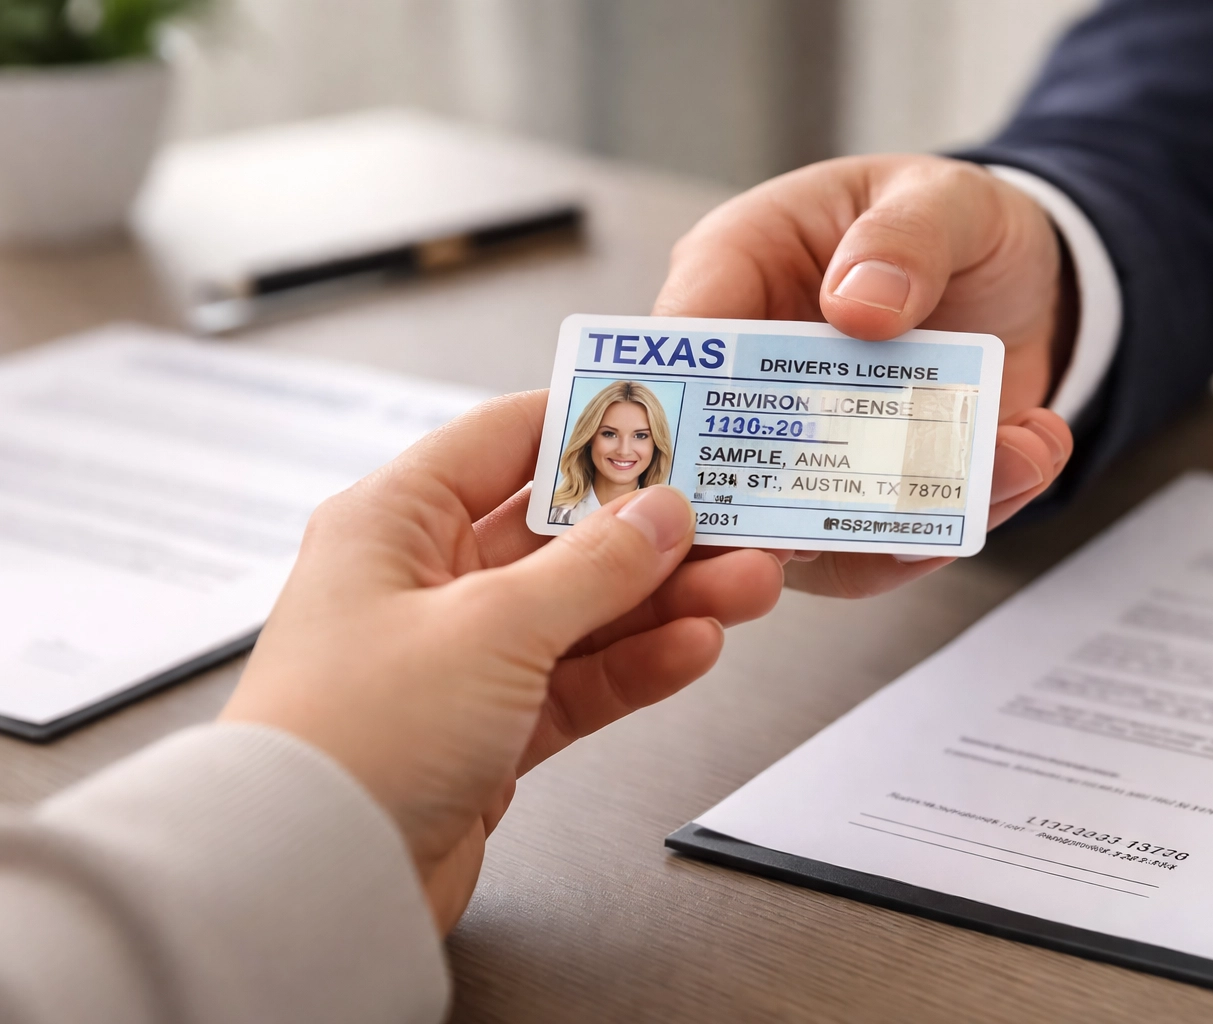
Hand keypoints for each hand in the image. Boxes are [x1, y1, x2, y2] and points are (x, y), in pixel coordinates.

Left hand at [220, 391, 782, 934]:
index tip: (670, 416)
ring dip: (665, 599)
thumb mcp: (489, 627)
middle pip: (560, 531)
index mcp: (394, 521)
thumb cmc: (350, 739)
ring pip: (582, 609)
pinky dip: (637, 665)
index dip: (590, 424)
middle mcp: (423, 580)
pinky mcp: (489, 727)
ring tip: (747, 586)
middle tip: (735, 517)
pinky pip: (579, 678)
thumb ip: (591, 567)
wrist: (312, 883)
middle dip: (653, 528)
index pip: (506, 439)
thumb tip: (659, 512)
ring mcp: (460, 657)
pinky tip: (694, 648)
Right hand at [655, 154, 1074, 596]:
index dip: (688, 411)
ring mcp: (808, 448)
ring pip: (805, 533)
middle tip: (874, 511)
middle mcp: (755, 378)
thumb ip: (904, 236)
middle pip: (719, 472)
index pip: (680, 350)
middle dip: (785, 515)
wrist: (1030, 277)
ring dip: (902, 526)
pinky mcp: (866, 495)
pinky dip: (958, 522)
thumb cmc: (948, 221)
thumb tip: (860, 303)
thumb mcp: (939, 198)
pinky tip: (1025, 462)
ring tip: (1006, 464)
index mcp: (735, 275)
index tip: (740, 456)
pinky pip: (884, 545)